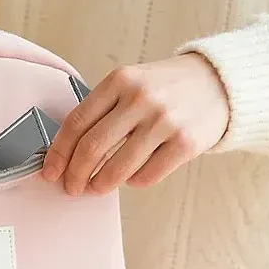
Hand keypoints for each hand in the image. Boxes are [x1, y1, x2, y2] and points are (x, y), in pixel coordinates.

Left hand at [41, 53, 229, 194]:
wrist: (218, 83)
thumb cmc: (165, 88)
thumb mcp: (130, 83)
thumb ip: (102, 110)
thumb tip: (67, 151)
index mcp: (120, 80)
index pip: (76, 122)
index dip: (58, 152)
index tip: (50, 171)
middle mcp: (140, 98)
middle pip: (92, 147)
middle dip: (75, 174)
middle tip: (70, 187)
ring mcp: (164, 121)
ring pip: (118, 167)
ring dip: (100, 184)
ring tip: (96, 187)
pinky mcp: (185, 143)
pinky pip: (147, 175)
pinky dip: (133, 182)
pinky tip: (131, 178)